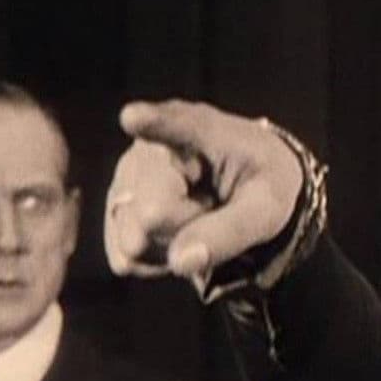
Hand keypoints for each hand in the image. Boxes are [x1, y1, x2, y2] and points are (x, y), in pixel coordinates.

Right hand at [107, 100, 303, 277]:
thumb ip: (229, 232)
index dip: (150, 123)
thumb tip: (179, 262)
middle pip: (152, 214)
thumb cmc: (259, 186)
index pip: (172, 125)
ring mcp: (125, 177)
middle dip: (184, 228)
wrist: (247, 187)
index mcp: (197, 129)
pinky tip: (176, 237)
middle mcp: (149, 146)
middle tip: (212, 207)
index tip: (131, 118)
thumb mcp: (264, 209)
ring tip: (196, 216)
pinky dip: (156, 259)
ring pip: (134, 239)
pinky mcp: (115, 207)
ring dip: (170, 245)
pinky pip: (126, 256)